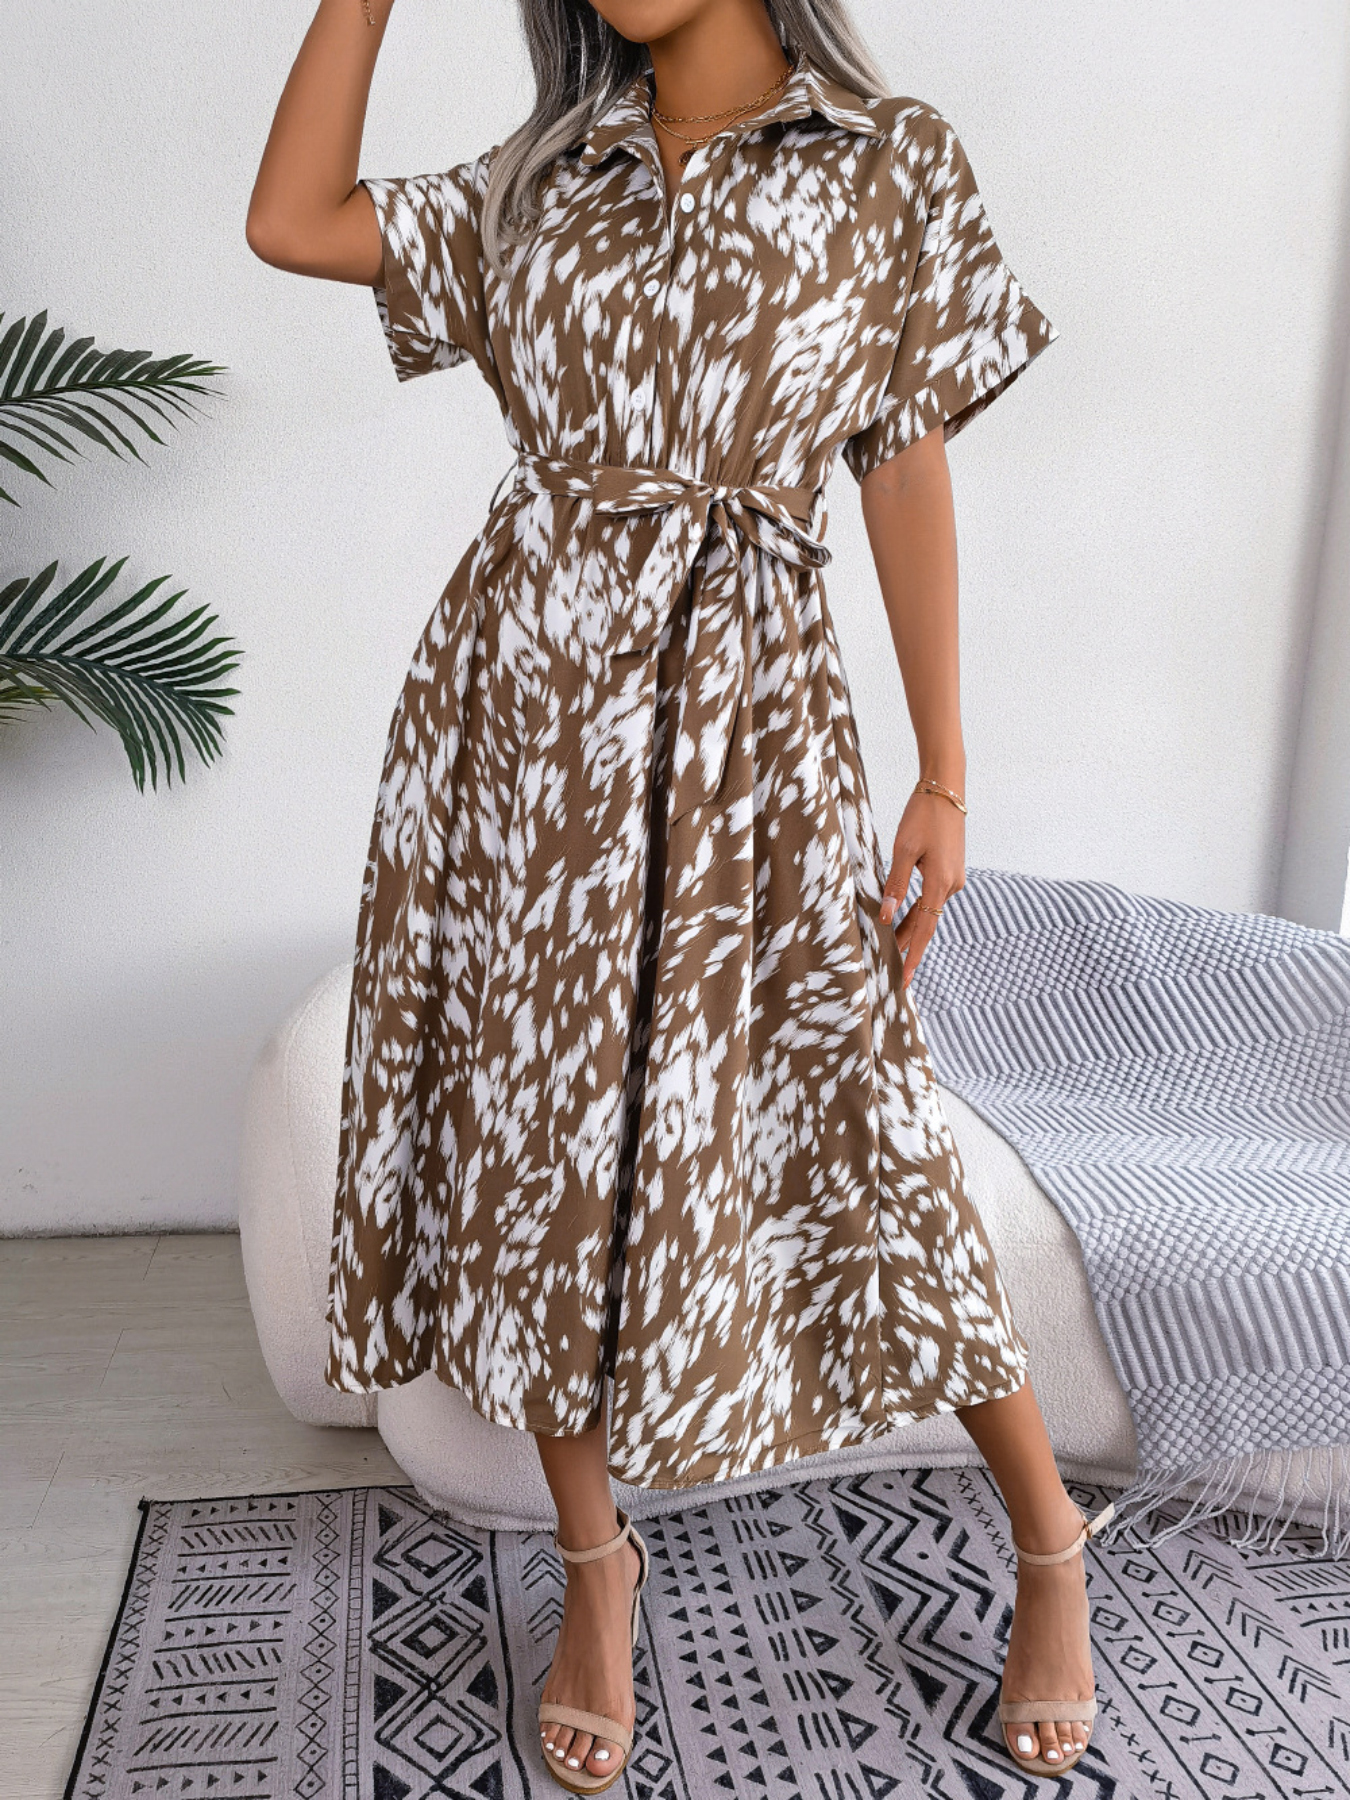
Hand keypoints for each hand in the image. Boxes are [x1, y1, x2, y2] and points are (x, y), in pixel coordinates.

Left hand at [878, 786, 965, 986]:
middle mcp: (952, 885)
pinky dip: (916, 911)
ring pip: (928, 911)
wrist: (946, 790)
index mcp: (941, 882)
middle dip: (909, 946)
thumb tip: (887, 916)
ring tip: (891, 948)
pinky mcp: (950, 870)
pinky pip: (931, 898)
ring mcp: (953, 878)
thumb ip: (896, 884)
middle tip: (890, 969)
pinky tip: (902, 919)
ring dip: (911, 928)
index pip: (925, 929)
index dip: (913, 955)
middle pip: (926, 924)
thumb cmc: (923, 815)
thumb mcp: (904, 849)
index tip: (904, 979)